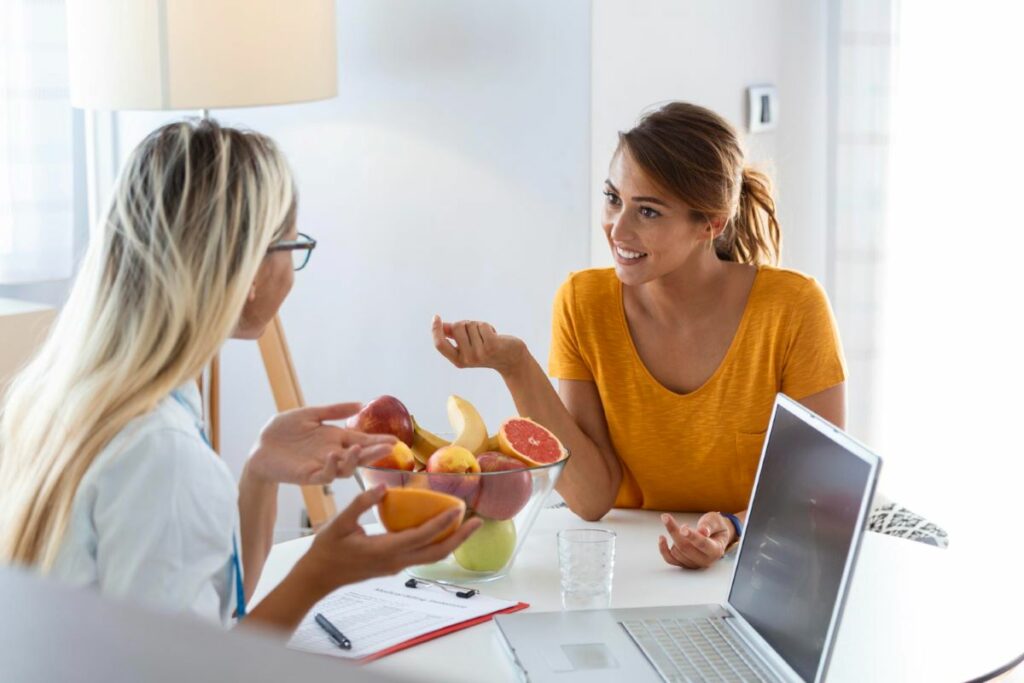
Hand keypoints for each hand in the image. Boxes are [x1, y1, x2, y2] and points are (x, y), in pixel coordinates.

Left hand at [247, 403, 397, 485]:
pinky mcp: (307, 475)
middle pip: (360, 455)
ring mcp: (321, 466)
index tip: (397, 440)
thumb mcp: (311, 414)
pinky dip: (330, 467)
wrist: (261, 446)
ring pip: (345, 469)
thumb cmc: (284, 431)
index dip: (379, 441)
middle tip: (390, 448)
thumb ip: (334, 410)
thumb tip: (360, 404)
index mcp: (336, 438)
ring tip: (360, 448)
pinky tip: (333, 455)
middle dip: (375, 452)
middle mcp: (333, 453)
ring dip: (354, 460)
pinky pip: (323, 475)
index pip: (362, 440)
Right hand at [296, 485, 482, 592]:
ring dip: (452, 542)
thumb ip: (361, 504)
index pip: (421, 537)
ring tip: (466, 525)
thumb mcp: (340, 523)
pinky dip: (437, 544)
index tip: (458, 509)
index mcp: (384, 550)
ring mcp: (396, 566)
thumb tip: (382, 488)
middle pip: (437, 553)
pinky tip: (440, 529)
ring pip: (432, 557)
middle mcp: (395, 561)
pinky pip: (422, 556)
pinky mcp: (393, 566)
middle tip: (477, 522)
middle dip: (460, 538)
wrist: (318, 577)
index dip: (442, 523)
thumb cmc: (327, 550)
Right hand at [432, 315, 526, 375]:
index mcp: (458, 360)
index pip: (440, 345)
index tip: (436, 317)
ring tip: (487, 336)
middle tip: (477, 332)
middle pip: (456, 327)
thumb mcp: (469, 345)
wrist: (512, 360)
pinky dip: (488, 326)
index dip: (435, 330)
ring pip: (470, 324)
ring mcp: (479, 353)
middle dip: (466, 323)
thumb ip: (454, 336)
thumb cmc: (488, 350)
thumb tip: (441, 325)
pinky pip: (482, 325)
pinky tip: (495, 335)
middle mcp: (467, 359)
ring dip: (479, 325)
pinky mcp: (491, 346)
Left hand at [658, 512, 734, 569]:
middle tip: (666, 517)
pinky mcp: (684, 564)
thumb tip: (703, 531)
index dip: (692, 536)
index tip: (683, 528)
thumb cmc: (716, 528)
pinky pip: (670, 560)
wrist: (715, 537)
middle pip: (685, 548)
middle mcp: (705, 560)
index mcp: (716, 550)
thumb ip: (709, 525)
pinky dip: (663, 549)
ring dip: (673, 536)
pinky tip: (662, 538)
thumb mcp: (716, 521)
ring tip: (682, 527)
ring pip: (676, 552)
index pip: (703, 544)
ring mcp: (694, 564)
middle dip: (674, 531)